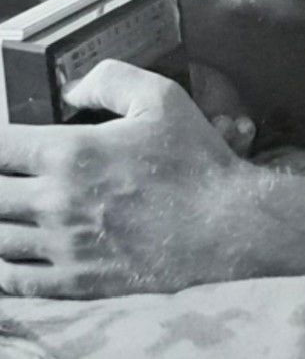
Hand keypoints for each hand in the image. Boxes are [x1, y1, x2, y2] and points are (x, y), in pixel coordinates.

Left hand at [0, 60, 251, 297]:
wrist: (226, 225)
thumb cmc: (196, 162)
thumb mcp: (160, 97)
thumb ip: (109, 79)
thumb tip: (72, 90)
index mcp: (70, 153)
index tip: (9, 146)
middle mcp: (57, 202)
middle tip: (13, 174)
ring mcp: (64, 246)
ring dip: (1, 220)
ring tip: (15, 209)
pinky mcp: (77, 281)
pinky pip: (17, 279)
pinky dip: (6, 265)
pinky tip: (16, 250)